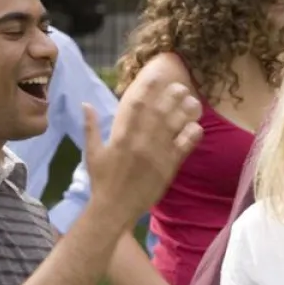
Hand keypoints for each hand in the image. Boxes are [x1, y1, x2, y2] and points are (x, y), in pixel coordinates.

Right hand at [85, 76, 203, 224]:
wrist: (114, 208)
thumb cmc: (102, 181)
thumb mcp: (93, 152)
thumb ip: (91, 127)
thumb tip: (85, 104)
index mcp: (122, 136)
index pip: (136, 105)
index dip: (148, 88)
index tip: (157, 76)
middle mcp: (141, 141)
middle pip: (160, 112)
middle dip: (171, 96)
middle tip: (180, 86)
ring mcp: (156, 154)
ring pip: (174, 126)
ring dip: (185, 111)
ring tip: (193, 101)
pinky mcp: (168, 168)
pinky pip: (183, 148)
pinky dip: (191, 136)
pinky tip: (198, 126)